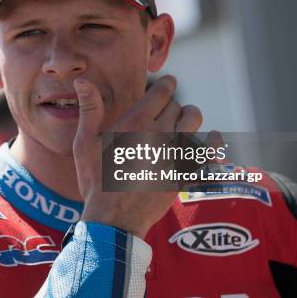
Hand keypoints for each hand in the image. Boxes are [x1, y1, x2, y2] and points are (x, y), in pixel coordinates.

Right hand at [72, 75, 202, 237]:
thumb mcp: (85, 143)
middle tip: (163, 111)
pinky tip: (213, 138)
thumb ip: (90, 108)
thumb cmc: (96, 180)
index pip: (163, 90)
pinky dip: (213, 142)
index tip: (166, 83)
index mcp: (136, 122)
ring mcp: (175, 153)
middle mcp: (160, 133)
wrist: (114, 218)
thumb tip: (82, 79)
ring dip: (189, 117)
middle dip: (171, 105)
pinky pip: (208, 151)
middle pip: (177, 105)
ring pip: (194, 121)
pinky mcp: (185, 172)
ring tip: (182, 121)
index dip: (166, 84)